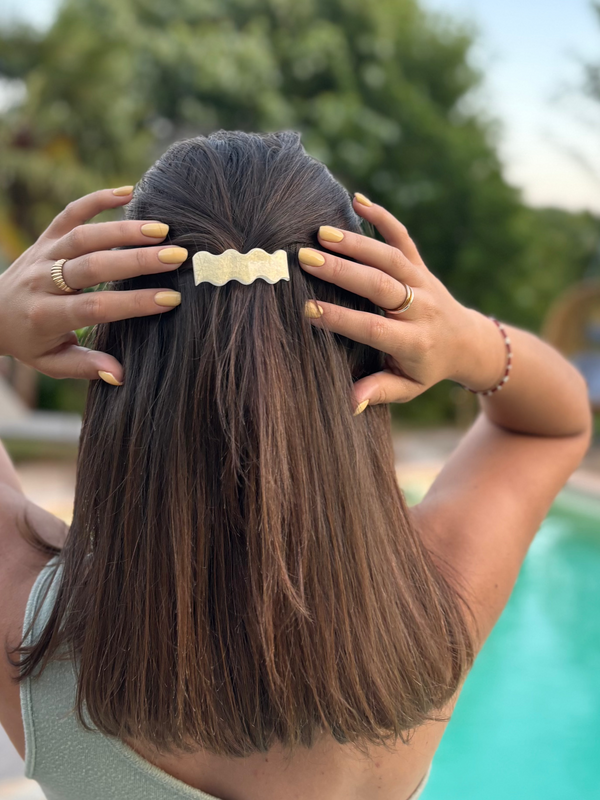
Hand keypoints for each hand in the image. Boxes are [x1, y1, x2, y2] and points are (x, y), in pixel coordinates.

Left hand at [0, 187, 187, 383]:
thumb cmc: (30, 341)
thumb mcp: (51, 363)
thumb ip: (85, 366)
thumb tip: (120, 375)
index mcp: (46, 316)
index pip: (95, 307)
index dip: (134, 303)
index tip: (170, 299)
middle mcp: (43, 281)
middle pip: (92, 265)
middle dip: (136, 260)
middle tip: (176, 256)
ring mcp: (44, 254)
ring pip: (84, 235)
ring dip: (124, 230)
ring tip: (162, 229)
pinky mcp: (45, 236)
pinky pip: (71, 212)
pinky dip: (98, 199)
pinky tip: (129, 192)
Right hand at [299, 196, 506, 410]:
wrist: (467, 342)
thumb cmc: (428, 369)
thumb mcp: (408, 388)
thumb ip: (380, 392)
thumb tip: (350, 403)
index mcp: (415, 343)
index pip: (374, 328)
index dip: (342, 319)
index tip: (308, 310)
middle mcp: (421, 309)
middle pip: (381, 286)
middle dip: (343, 272)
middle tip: (305, 259)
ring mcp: (423, 282)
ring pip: (391, 258)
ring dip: (356, 243)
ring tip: (321, 233)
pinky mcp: (422, 266)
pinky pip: (404, 238)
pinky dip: (383, 217)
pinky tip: (357, 200)